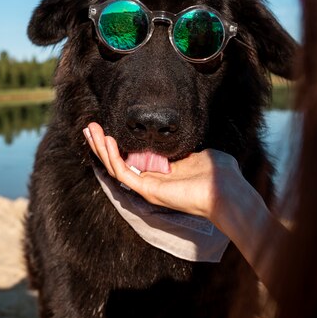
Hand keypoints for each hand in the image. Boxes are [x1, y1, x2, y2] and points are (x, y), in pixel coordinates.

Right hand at [84, 122, 245, 230]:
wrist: (227, 190)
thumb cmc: (220, 174)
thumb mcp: (199, 153)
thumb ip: (183, 148)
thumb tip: (178, 138)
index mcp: (161, 173)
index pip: (132, 160)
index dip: (117, 145)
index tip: (106, 129)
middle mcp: (151, 181)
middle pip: (118, 163)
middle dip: (102, 145)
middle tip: (89, 127)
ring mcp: (148, 187)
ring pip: (116, 168)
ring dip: (101, 148)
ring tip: (91, 130)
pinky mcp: (149, 190)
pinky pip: (124, 173)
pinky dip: (113, 156)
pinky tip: (107, 140)